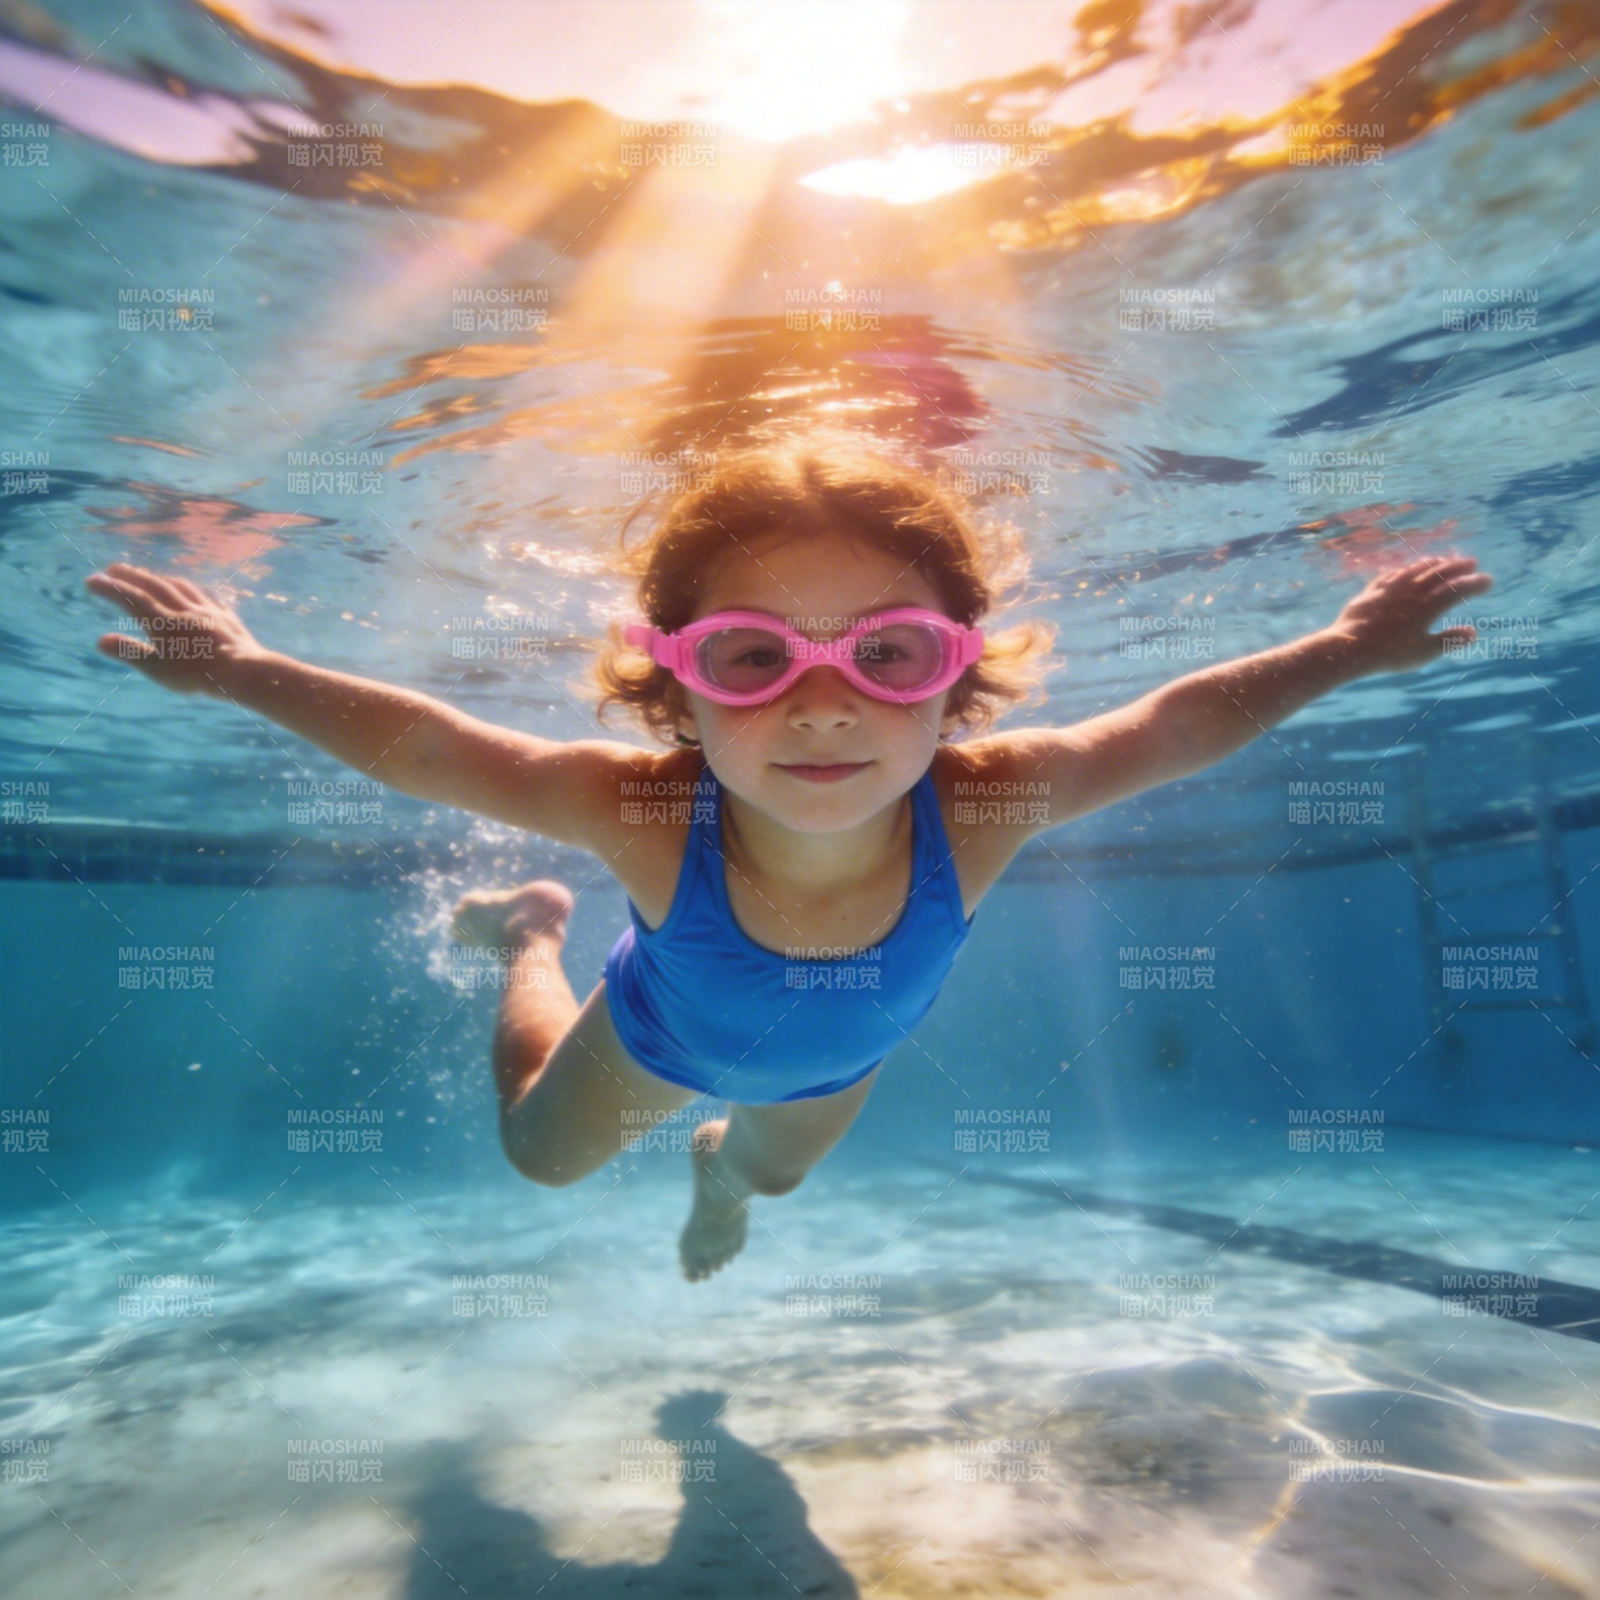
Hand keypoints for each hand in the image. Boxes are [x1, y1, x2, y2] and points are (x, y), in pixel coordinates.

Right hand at [83, 562, 266, 695]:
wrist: (245, 671)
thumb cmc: (199, 675)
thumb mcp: (159, 669)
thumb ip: (130, 653)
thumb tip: (100, 640)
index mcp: (163, 621)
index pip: (131, 597)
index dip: (110, 587)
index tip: (91, 580)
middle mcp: (184, 609)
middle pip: (154, 585)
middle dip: (131, 575)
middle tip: (113, 568)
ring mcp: (208, 610)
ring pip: (179, 586)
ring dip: (159, 578)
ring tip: (148, 576)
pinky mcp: (227, 616)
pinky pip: (204, 595)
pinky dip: (190, 588)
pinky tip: (190, 589)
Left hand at [1326, 555, 1494, 674]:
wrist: (1349, 647)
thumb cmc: (1389, 654)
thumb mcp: (1424, 653)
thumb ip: (1449, 641)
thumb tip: (1473, 633)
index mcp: (1428, 606)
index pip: (1458, 589)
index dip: (1475, 583)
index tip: (1488, 581)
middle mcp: (1411, 592)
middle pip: (1439, 572)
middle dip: (1458, 566)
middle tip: (1471, 562)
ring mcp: (1391, 588)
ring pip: (1415, 569)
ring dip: (1433, 563)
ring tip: (1443, 561)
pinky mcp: (1372, 590)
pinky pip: (1392, 574)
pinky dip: (1406, 569)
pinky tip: (1407, 569)